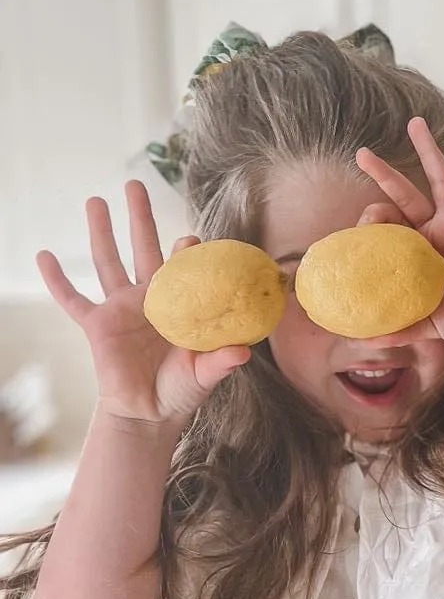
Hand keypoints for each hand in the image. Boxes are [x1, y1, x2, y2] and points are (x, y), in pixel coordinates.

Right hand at [37, 181, 249, 433]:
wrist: (149, 413)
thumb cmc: (182, 389)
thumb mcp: (205, 374)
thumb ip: (222, 361)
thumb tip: (243, 351)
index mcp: (179, 303)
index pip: (183, 267)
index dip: (186, 251)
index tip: (190, 241)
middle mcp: (149, 298)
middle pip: (142, 248)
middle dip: (140, 217)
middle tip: (135, 185)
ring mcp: (120, 308)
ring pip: (107, 261)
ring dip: (101, 231)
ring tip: (95, 200)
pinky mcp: (96, 325)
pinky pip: (71, 299)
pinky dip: (56, 280)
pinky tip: (43, 255)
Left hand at [354, 122, 443, 349]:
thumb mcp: (425, 324)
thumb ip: (396, 329)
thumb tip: (361, 341)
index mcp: (419, 250)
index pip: (389, 225)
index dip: (373, 222)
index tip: (360, 226)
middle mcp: (437, 231)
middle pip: (407, 194)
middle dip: (384, 172)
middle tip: (361, 152)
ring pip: (442, 180)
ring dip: (428, 151)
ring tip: (416, 124)